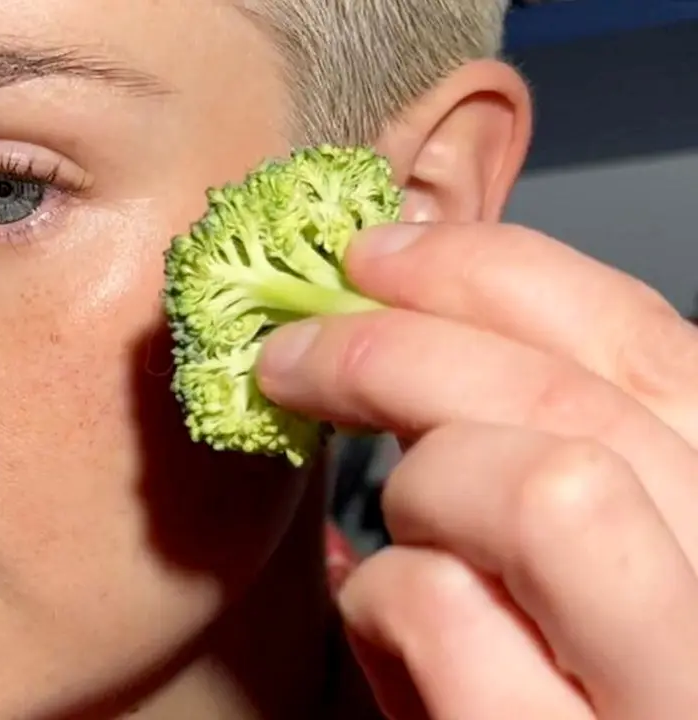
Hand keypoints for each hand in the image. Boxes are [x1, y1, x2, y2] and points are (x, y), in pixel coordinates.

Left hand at [257, 222, 697, 718]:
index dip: (499, 273)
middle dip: (399, 345)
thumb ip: (543, 463)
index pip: (653, 347)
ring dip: (420, 485)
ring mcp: (669, 698)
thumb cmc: (557, 701)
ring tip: (392, 533)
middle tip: (293, 355)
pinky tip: (388, 640)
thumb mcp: (578, 579)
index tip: (381, 254)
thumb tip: (407, 344)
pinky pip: (444, 616)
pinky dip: (381, 604)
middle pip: (581, 398)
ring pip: (544, 487)